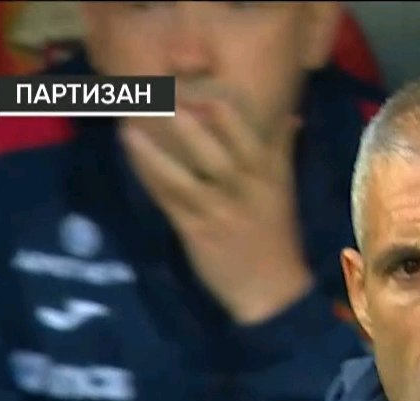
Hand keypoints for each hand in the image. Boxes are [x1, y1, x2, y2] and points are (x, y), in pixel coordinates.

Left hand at [120, 99, 312, 324]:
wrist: (273, 292)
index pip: (250, 140)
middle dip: (190, 127)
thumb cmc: (276, 236)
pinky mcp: (198, 233)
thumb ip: (283, 151)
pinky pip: (171, 202)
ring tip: (130, 127)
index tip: (207, 89)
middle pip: (216, 155)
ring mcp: (220, 213)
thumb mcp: (284, 190)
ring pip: (186, 179)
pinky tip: (134, 158)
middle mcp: (245, 192)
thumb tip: (289, 116)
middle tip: (161, 98)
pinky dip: (152, 178)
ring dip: (157, 153)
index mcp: (269, 178)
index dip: (227, 115)